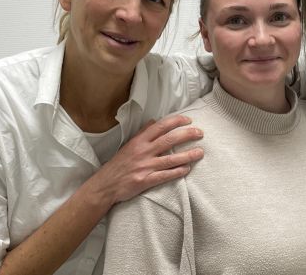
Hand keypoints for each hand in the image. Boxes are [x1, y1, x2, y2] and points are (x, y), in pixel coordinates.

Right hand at [84, 115, 203, 204]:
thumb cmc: (119, 164)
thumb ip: (142, 133)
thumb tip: (154, 121)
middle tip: (200, 133)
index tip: (188, 120)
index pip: (160, 126)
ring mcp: (145, 166)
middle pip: (169, 140)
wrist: (105, 185)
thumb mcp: (128, 144)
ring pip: (171, 159)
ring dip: (188, 155)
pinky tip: (187, 169)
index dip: (176, 121)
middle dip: (187, 135)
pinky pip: (165, 175)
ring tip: (200, 152)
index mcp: (139, 141)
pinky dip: (177, 172)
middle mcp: (143, 151)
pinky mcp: (145, 181)